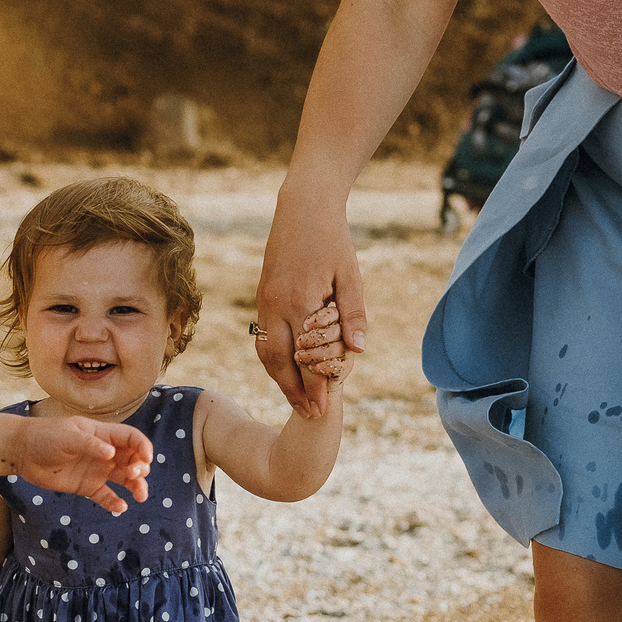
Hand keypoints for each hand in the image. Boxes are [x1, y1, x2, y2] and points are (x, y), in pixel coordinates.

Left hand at [8, 415, 153, 512]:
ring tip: (140, 496)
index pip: (131, 439)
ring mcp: (97, 470)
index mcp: (103, 434)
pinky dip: (115, 502)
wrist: (23, 452)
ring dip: (136, 486)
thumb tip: (111, 454)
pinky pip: (106, 496)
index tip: (146, 459)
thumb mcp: (68, 436)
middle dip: (140, 468)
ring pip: (124, 479)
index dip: (143, 447)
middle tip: (133, 475)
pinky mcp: (87, 487)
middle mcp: (104, 453)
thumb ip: (89, 444)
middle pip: (132, 460)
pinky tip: (121, 507)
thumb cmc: (45, 437)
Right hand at [256, 183, 366, 418]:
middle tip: (309, 415)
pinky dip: (274, 360)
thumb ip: (353, 314)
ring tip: (296, 399)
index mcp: (300, 302)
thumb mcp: (351, 275)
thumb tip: (358, 351)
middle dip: (294, 392)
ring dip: (280, 379)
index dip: (316, 386)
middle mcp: (276, 306)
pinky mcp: (262, 296)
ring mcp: (265, 302)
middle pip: (280, 363)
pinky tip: (286, 370)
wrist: (302, 207)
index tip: (324, 409)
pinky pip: (264, 337)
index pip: (307, 357)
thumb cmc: (333, 238)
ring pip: (267, 353)